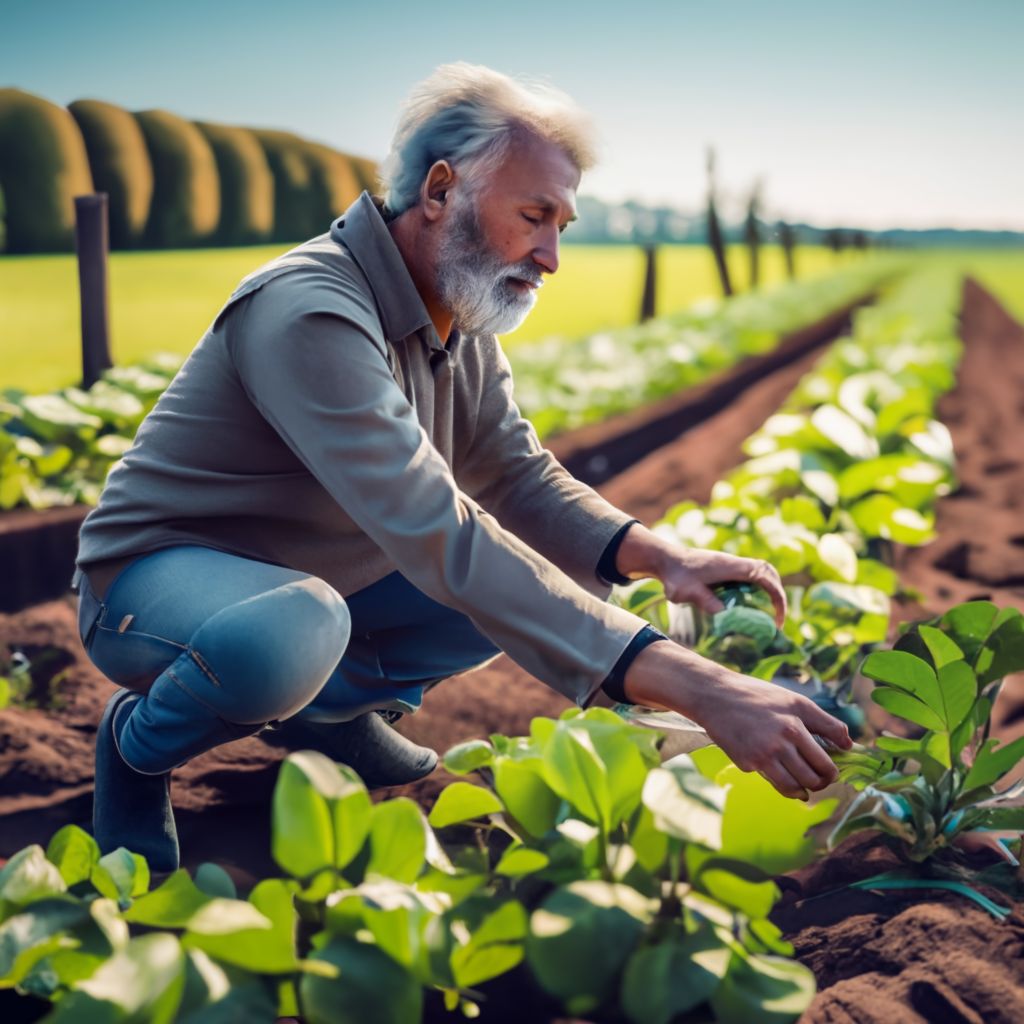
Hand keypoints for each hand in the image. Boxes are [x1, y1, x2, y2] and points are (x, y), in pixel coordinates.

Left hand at [658, 548, 786, 626]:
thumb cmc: (674, 576)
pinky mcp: (726, 569)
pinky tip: (749, 608)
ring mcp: (731, 565)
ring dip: (768, 590)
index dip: (776, 594)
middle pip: (768, 572)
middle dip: (777, 593)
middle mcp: (735, 563)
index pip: (764, 576)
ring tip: (767, 614)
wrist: (665, 560)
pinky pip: (749, 576)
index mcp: (731, 566)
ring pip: (760, 572)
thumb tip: (722, 612)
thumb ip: (702, 599)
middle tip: (776, 618)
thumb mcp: (684, 591)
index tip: (777, 616)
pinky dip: (756, 589)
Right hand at [691, 668, 850, 798]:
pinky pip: (771, 781)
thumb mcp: (794, 700)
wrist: (715, 696)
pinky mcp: (747, 764)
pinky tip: (777, 770)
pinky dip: (779, 780)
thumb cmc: (757, 696)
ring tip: (804, 784)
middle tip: (819, 779)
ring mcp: (763, 755)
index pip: (827, 761)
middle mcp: (781, 741)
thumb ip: (825, 722)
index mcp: (796, 724)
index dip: (835, 770)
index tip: (833, 770)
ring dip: (804, 790)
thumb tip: (850, 744)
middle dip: (822, 782)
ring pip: (795, 787)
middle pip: (815, 777)